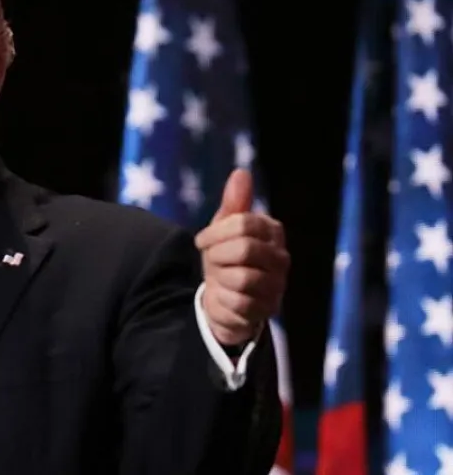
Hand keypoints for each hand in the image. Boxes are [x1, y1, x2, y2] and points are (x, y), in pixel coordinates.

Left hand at [194, 169, 288, 346]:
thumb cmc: (225, 259)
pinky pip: (239, 302)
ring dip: (220, 278)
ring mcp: (277, 286)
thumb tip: (241, 172)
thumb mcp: (223, 229)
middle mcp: (281, 258)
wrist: (225, 301)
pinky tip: (224, 297)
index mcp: (273, 232)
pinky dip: (223, 299)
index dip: (214, 232)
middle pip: (244, 248)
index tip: (201, 241)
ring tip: (221, 279)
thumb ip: (233, 203)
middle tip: (212, 261)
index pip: (244, 223)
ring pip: (243, 277)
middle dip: (217, 255)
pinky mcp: (267, 310)